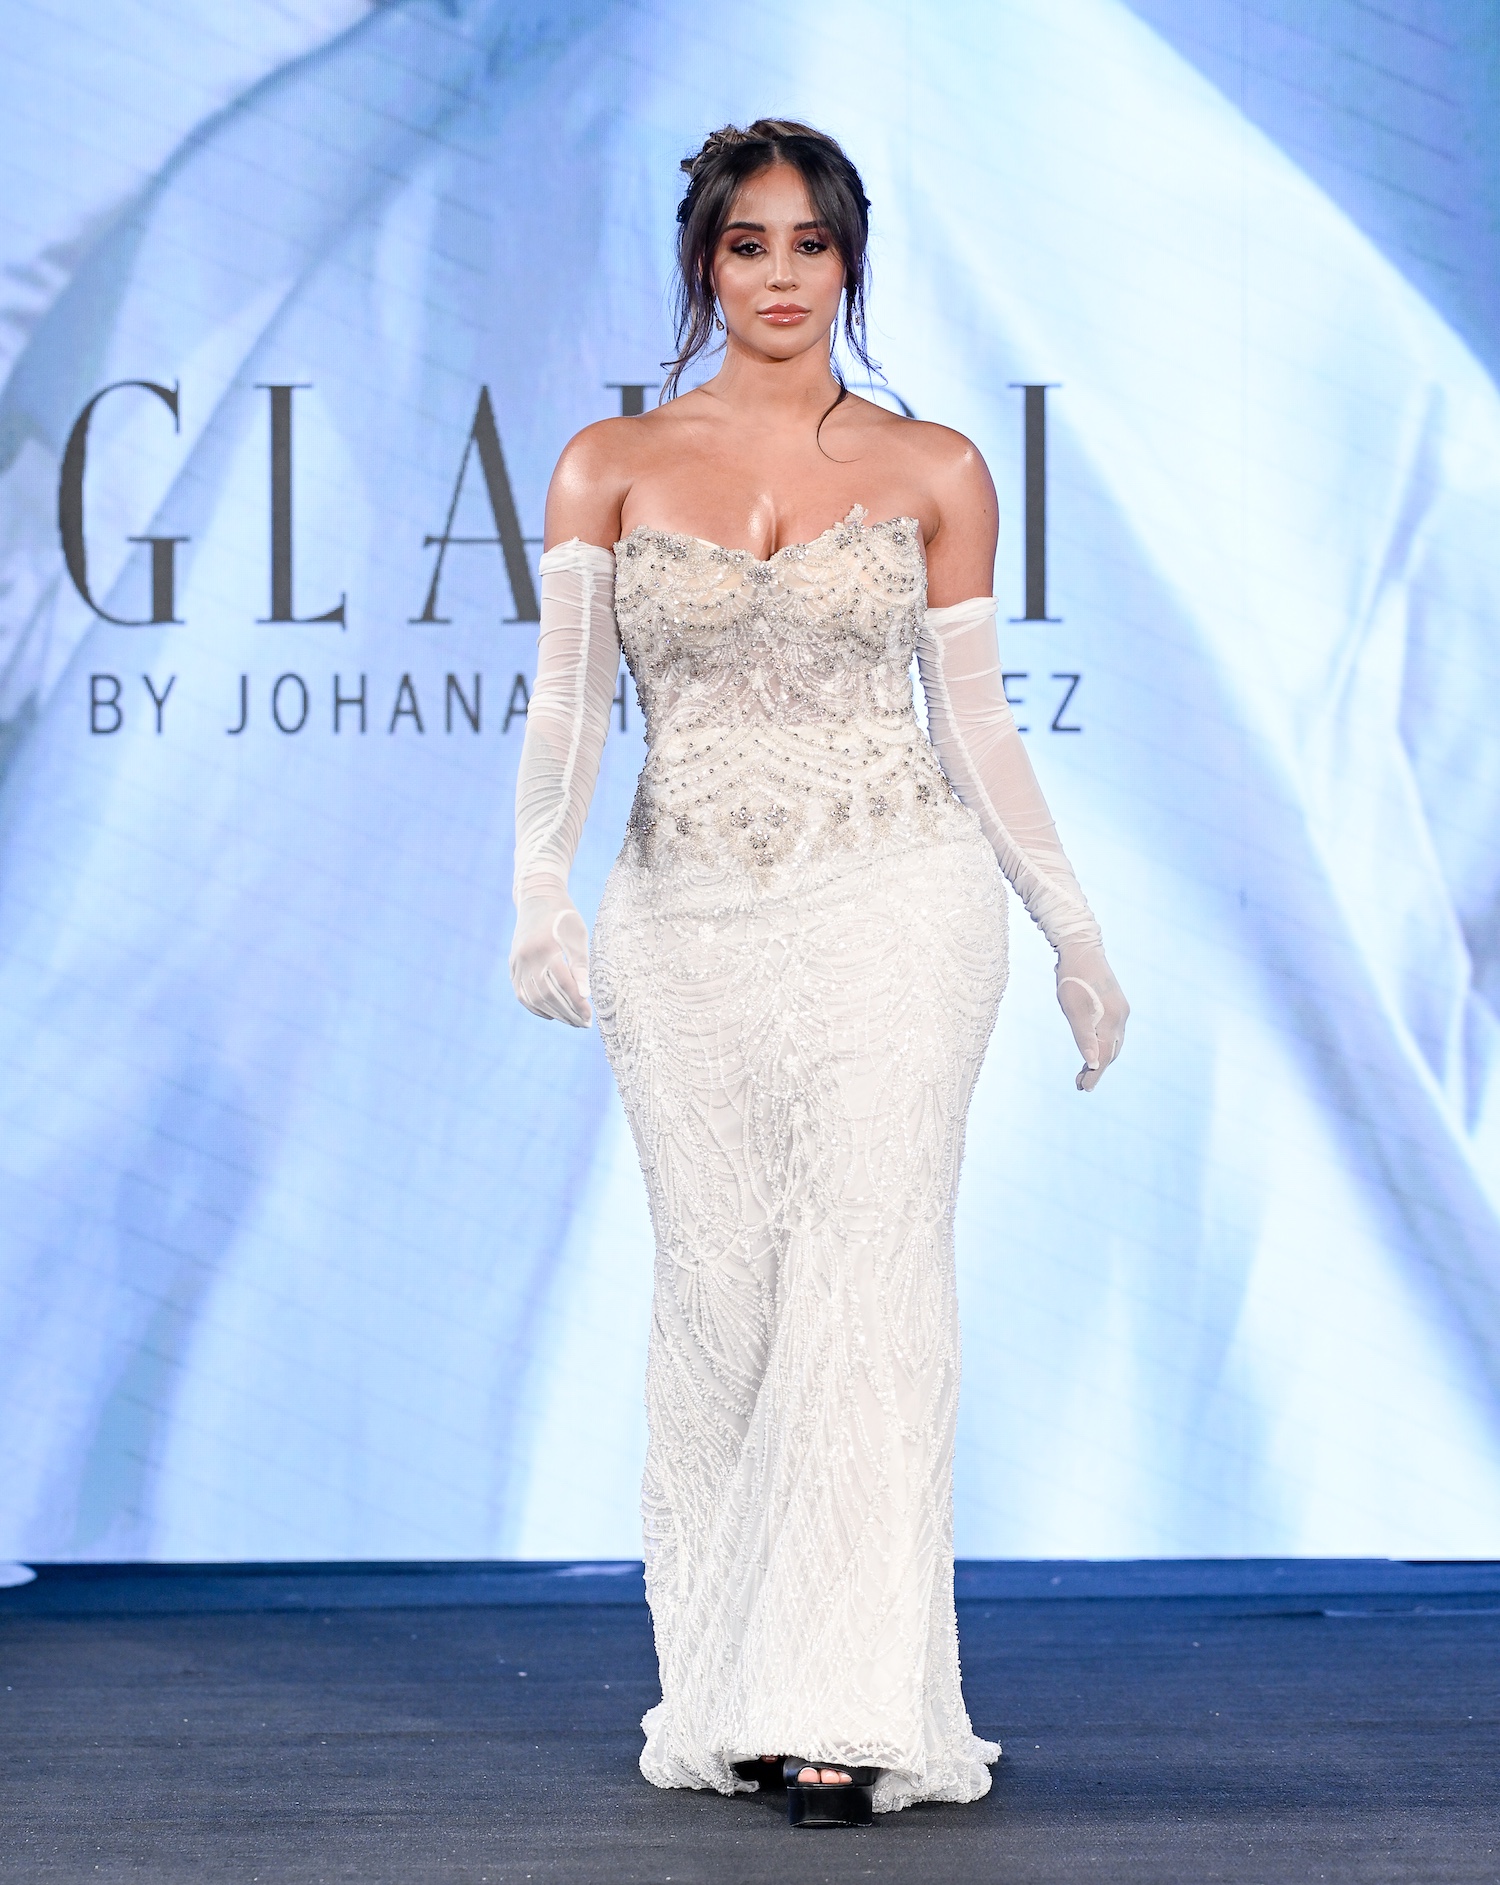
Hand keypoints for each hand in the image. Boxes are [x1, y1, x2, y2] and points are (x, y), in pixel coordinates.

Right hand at [510, 887, 591, 1026]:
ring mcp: (517, 962)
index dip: (577, 1002)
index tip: (590, 1015)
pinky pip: (522, 994)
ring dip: (553, 1013)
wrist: (537, 898)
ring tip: (571, 1021)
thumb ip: (581, 965)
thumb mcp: (578, 936)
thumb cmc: (564, 917)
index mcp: (547, 947)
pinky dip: (536, 1007)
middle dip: (567, 1013)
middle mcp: (528, 957)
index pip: (563, 984)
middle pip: (547, 995)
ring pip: (533, 998)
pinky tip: (551, 1014)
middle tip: (583, 1024)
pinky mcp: (513, 965)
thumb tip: (585, 995)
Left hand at [1055, 942, 1127, 1091]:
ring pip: (1113, 1043)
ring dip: (1100, 1058)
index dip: (1093, 1075)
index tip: (1082, 1088)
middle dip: (1096, 1070)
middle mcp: (1121, 1017)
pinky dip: (1103, 1045)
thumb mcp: (1073, 1009)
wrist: (1081, 948)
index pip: (1103, 1057)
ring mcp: (1121, 1011)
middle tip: (1080, 1084)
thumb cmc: (1072, 978)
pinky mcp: (1117, 1005)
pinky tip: (1092, 1047)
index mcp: (1112, 1020)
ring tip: (1084, 1071)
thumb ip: (1084, 1036)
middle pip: (1111, 1052)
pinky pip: (1112, 1032)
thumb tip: (1092, 1064)